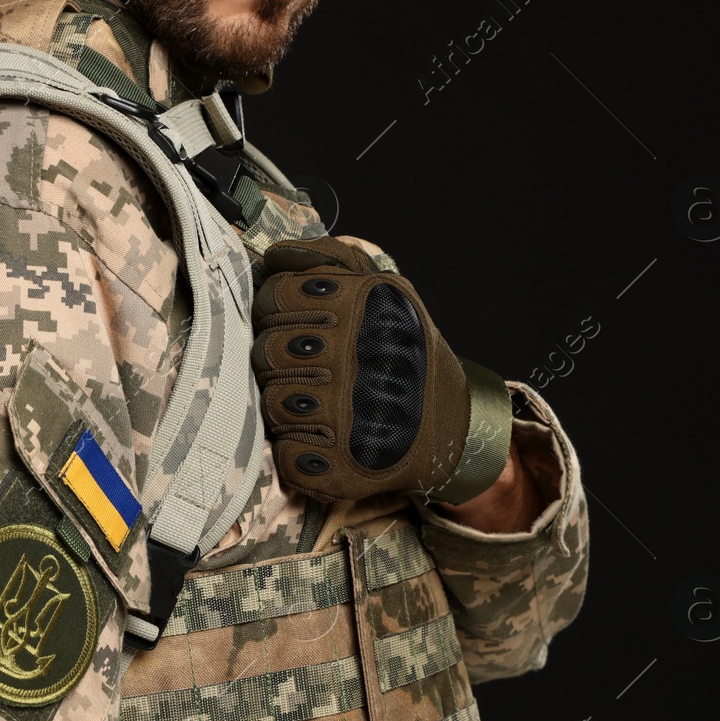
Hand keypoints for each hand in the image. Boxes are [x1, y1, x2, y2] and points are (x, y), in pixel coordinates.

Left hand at [250, 235, 513, 503]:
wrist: (453, 426)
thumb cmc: (405, 354)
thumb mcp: (385, 291)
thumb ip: (331, 262)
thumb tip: (277, 254)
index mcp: (360, 306)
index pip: (274, 298)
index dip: (276, 313)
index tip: (298, 325)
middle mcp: (354, 354)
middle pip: (266, 351)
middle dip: (280, 361)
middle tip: (312, 369)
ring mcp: (347, 413)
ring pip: (272, 402)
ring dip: (289, 406)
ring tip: (322, 404)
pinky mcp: (343, 466)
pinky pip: (287, 455)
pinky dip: (299, 453)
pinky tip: (325, 442)